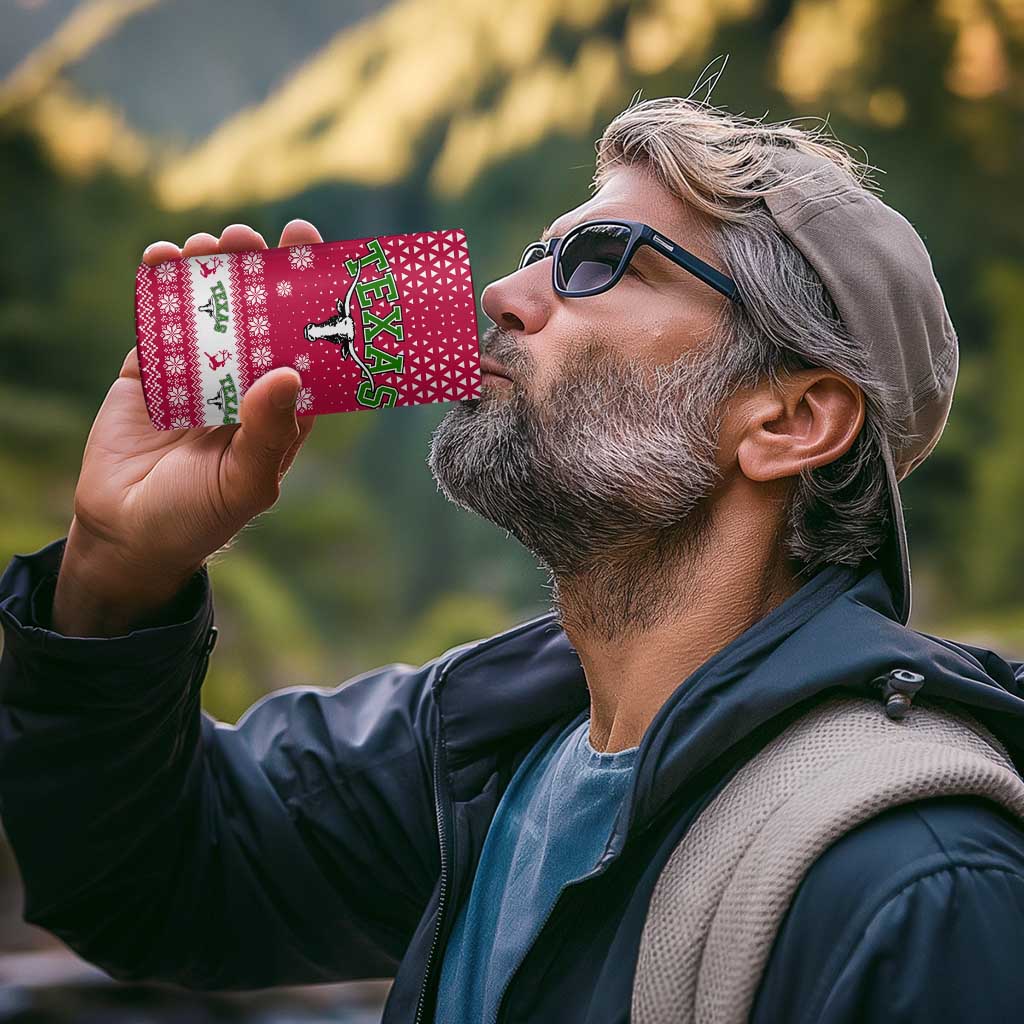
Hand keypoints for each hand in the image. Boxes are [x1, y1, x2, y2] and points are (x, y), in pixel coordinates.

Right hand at [52, 220, 320, 634]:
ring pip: (209, 309)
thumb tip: (288, 373)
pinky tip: (162, 257)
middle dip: (259, 272)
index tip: (316, 257)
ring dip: (212, 270)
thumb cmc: (200, 517)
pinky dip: (158, 285)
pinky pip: (157, 320)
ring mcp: (196, 373)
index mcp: (280, 408)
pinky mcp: (150, 370)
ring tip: (212, 243)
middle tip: (258, 238)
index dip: (311, 302)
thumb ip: (268, 432)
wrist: (126, 534)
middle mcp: (244, 383)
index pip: (304, 345)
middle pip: (257, 315)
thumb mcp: (245, 482)